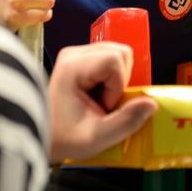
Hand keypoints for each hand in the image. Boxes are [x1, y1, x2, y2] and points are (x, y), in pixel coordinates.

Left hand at [48, 42, 157, 161]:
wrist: (39, 136)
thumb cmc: (63, 138)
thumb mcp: (96, 137)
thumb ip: (127, 121)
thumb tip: (152, 104)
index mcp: (73, 67)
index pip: (114, 60)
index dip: (117, 85)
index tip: (102, 107)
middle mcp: (74, 53)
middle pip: (119, 52)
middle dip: (121, 80)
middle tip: (104, 103)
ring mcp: (75, 54)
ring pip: (117, 53)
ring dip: (117, 79)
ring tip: (100, 100)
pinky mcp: (78, 58)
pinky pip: (109, 59)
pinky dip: (112, 78)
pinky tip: (97, 95)